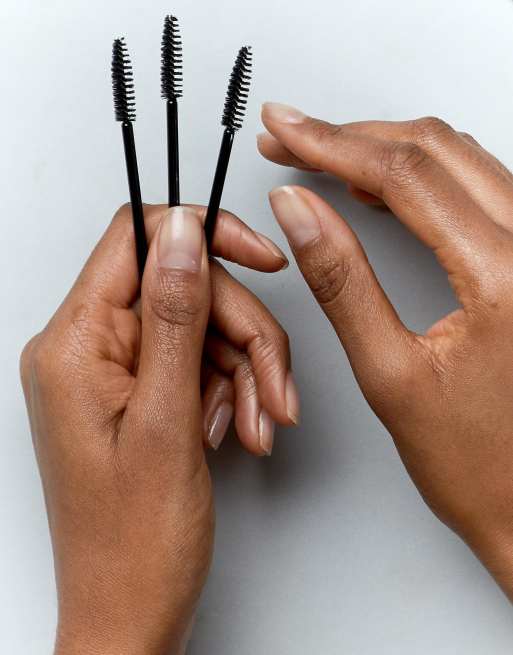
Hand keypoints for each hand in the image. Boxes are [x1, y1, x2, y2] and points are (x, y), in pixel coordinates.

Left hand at [20, 204, 297, 653]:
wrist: (130, 611)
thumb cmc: (136, 541)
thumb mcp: (167, 419)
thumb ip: (173, 315)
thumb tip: (181, 231)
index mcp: (74, 344)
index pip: (137, 239)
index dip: (206, 236)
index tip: (263, 259)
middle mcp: (86, 349)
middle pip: (184, 290)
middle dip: (244, 334)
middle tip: (274, 390)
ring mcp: (113, 371)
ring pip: (202, 328)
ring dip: (245, 371)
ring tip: (260, 425)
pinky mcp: (138, 393)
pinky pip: (199, 363)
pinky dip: (232, 390)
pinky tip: (240, 431)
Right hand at [259, 102, 512, 599]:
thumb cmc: (479, 464)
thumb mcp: (390, 374)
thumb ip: (340, 280)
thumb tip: (300, 211)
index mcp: (506, 277)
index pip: (404, 176)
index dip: (331, 144)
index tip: (285, 132)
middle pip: (435, 150)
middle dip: (353, 136)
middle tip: (293, 137)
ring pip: (459, 160)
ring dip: (386, 150)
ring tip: (325, 155)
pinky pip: (478, 189)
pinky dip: (423, 176)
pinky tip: (382, 186)